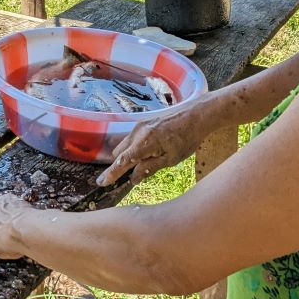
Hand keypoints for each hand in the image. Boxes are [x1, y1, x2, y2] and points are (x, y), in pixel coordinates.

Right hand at [97, 93, 228, 186]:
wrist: (196, 115)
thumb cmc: (186, 139)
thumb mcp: (170, 159)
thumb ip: (149, 168)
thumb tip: (133, 179)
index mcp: (144, 143)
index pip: (122, 162)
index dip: (111, 174)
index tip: (101, 183)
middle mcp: (137, 133)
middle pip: (118, 153)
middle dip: (119, 165)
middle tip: (125, 177)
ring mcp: (140, 126)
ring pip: (124, 145)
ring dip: (127, 156)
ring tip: (141, 164)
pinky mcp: (144, 122)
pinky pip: (131, 138)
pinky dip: (133, 148)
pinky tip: (147, 152)